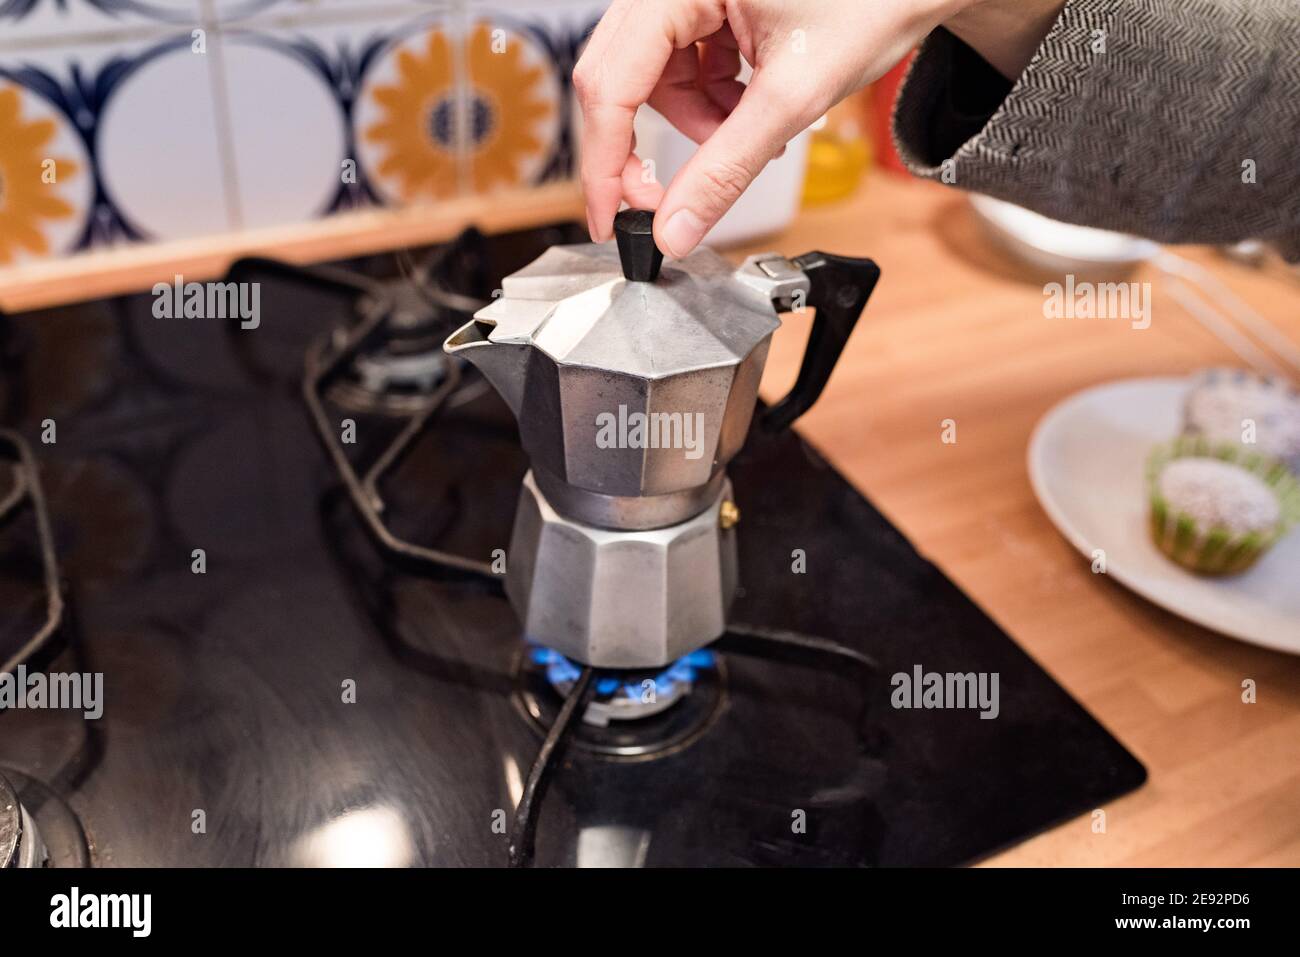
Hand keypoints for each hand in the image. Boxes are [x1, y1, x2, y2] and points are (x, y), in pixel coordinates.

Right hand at [574, 0, 970, 256]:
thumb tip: (673, 230)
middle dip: (647, 148)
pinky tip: (749, 106)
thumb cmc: (873, 0)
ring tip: (749, 134)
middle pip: (619, 80)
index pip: (610, 83)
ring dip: (692, 123)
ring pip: (651, 78)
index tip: (610, 222)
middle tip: (668, 201)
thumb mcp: (793, 97)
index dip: (604, 163)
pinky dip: (708, 101)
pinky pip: (679, 64)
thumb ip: (725, 169)